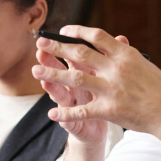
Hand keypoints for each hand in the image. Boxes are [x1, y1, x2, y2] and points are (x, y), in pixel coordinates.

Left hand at [32, 26, 160, 138]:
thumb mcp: (145, 65)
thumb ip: (126, 54)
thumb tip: (116, 41)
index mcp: (125, 54)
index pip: (97, 36)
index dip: (78, 31)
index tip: (64, 30)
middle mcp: (116, 69)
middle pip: (80, 53)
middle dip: (57, 47)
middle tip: (39, 42)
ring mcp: (112, 89)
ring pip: (74, 79)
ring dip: (52, 74)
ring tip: (35, 71)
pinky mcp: (110, 110)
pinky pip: (82, 111)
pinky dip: (65, 113)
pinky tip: (51, 113)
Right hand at [34, 34, 111, 150]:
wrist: (104, 128)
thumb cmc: (108, 97)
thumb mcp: (110, 77)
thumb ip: (112, 59)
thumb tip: (122, 38)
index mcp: (84, 73)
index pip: (72, 56)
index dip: (66, 45)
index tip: (60, 33)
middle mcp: (74, 87)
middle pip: (61, 70)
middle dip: (51, 59)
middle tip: (41, 49)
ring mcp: (73, 104)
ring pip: (59, 91)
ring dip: (49, 83)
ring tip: (39, 75)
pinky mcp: (76, 122)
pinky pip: (69, 119)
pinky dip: (62, 116)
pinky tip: (53, 114)